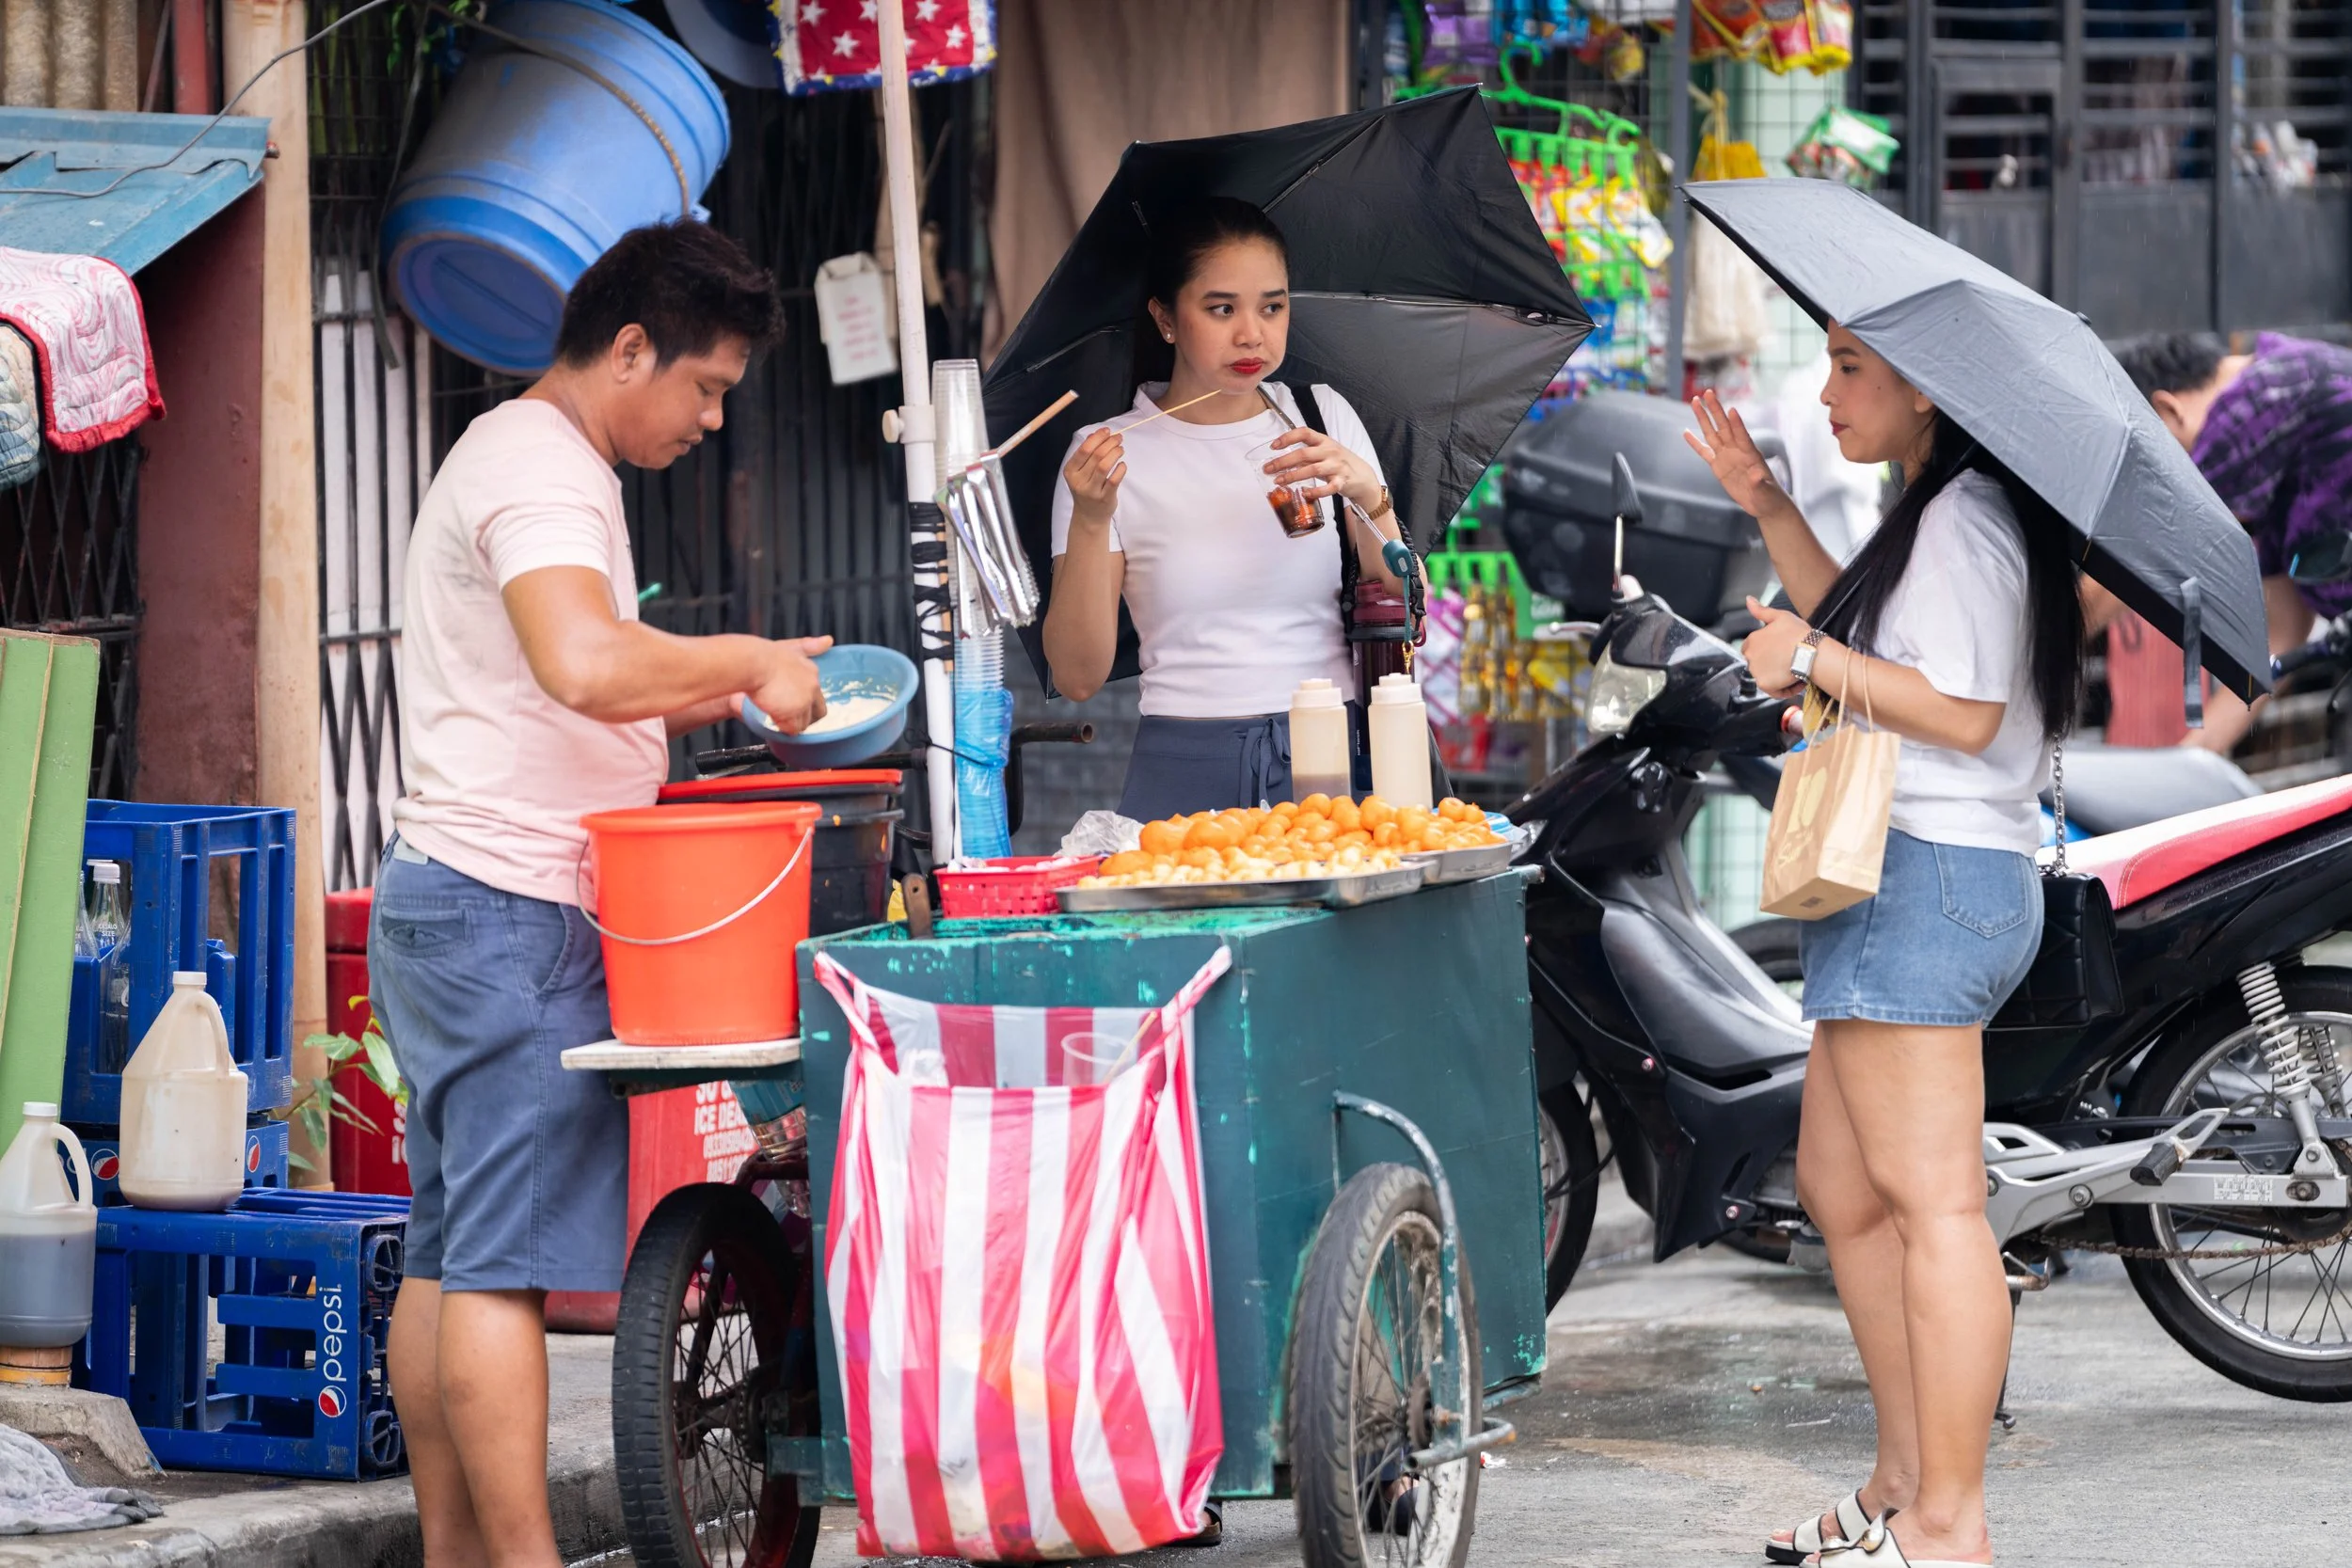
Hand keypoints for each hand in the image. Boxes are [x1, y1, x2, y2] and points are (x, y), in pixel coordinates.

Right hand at [746, 635, 831, 733]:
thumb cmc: (762, 656)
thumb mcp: (789, 647)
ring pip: (804, 722)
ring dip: (791, 723)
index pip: (816, 694)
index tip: (792, 703)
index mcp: (811, 671)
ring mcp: (805, 700)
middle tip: (788, 716)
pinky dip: (783, 729)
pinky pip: (794, 729)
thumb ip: (808, 646)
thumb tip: (829, 641)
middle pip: (818, 712)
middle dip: (805, 717)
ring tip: (775, 715)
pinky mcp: (796, 712)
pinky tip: (772, 719)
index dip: (805, 702)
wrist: (751, 663)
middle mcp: (812, 685)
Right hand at [1063, 428, 1125, 524]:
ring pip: (1104, 466)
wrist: (1089, 515)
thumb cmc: (1086, 488)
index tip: (1107, 431)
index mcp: (1071, 471)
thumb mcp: (1080, 471)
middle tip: (1119, 438)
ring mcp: (1091, 491)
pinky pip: (1114, 480)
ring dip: (1115, 453)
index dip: (1097, 437)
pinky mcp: (1104, 498)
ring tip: (1121, 449)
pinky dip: (1121, 469)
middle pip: (1096, 455)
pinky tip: (1122, 464)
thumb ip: (1086, 453)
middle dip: (1110, 443)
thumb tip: (1095, 434)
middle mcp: (1079, 481)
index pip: (1084, 449)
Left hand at [1265, 426, 1382, 513]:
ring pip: (1312, 469)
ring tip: (1278, 481)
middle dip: (1283, 461)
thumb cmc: (1339, 462)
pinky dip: (1316, 492)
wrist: (1363, 475)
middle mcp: (1330, 451)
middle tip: (1268, 469)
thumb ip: (1306, 454)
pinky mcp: (1342, 482)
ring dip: (1293, 476)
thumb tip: (1281, 460)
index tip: (1273, 446)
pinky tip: (1304, 493)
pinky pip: (1328, 488)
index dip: (1287, 437)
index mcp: (1324, 441)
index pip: (1304, 433)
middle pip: (1303, 453)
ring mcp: (1337, 466)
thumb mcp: (1324, 452)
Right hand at [1684, 391, 1786, 518]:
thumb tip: (1757, 476)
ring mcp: (1726, 456)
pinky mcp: (1718, 466)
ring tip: (1695, 401)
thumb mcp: (1766, 491)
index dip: (1737, 424)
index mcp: (1751, 454)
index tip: (1731, 410)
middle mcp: (1737, 450)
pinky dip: (1695, 443)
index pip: (1742, 436)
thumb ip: (1760, 482)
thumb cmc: (1769, 496)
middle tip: (1707, 393)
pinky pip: (1704, 452)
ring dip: (1703, 418)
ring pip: (1712, 433)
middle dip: (1715, 410)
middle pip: (1724, 427)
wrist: (1763, 503)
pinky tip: (1686, 432)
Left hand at [1740, 596, 1810, 697]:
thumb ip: (1762, 610)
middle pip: (1759, 663)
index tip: (1782, 649)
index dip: (1768, 649)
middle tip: (1790, 659)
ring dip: (1779, 675)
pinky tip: (1797, 679)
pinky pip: (1774, 690)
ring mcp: (1756, 672)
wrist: (1811, 652)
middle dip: (1772, 663)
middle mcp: (1749, 657)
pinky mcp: (1764, 685)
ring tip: (1795, 668)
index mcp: (1751, 640)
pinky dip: (1785, 688)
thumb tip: (1748, 600)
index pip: (1752, 648)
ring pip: (1767, 677)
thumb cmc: (1799, 634)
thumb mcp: (1780, 616)